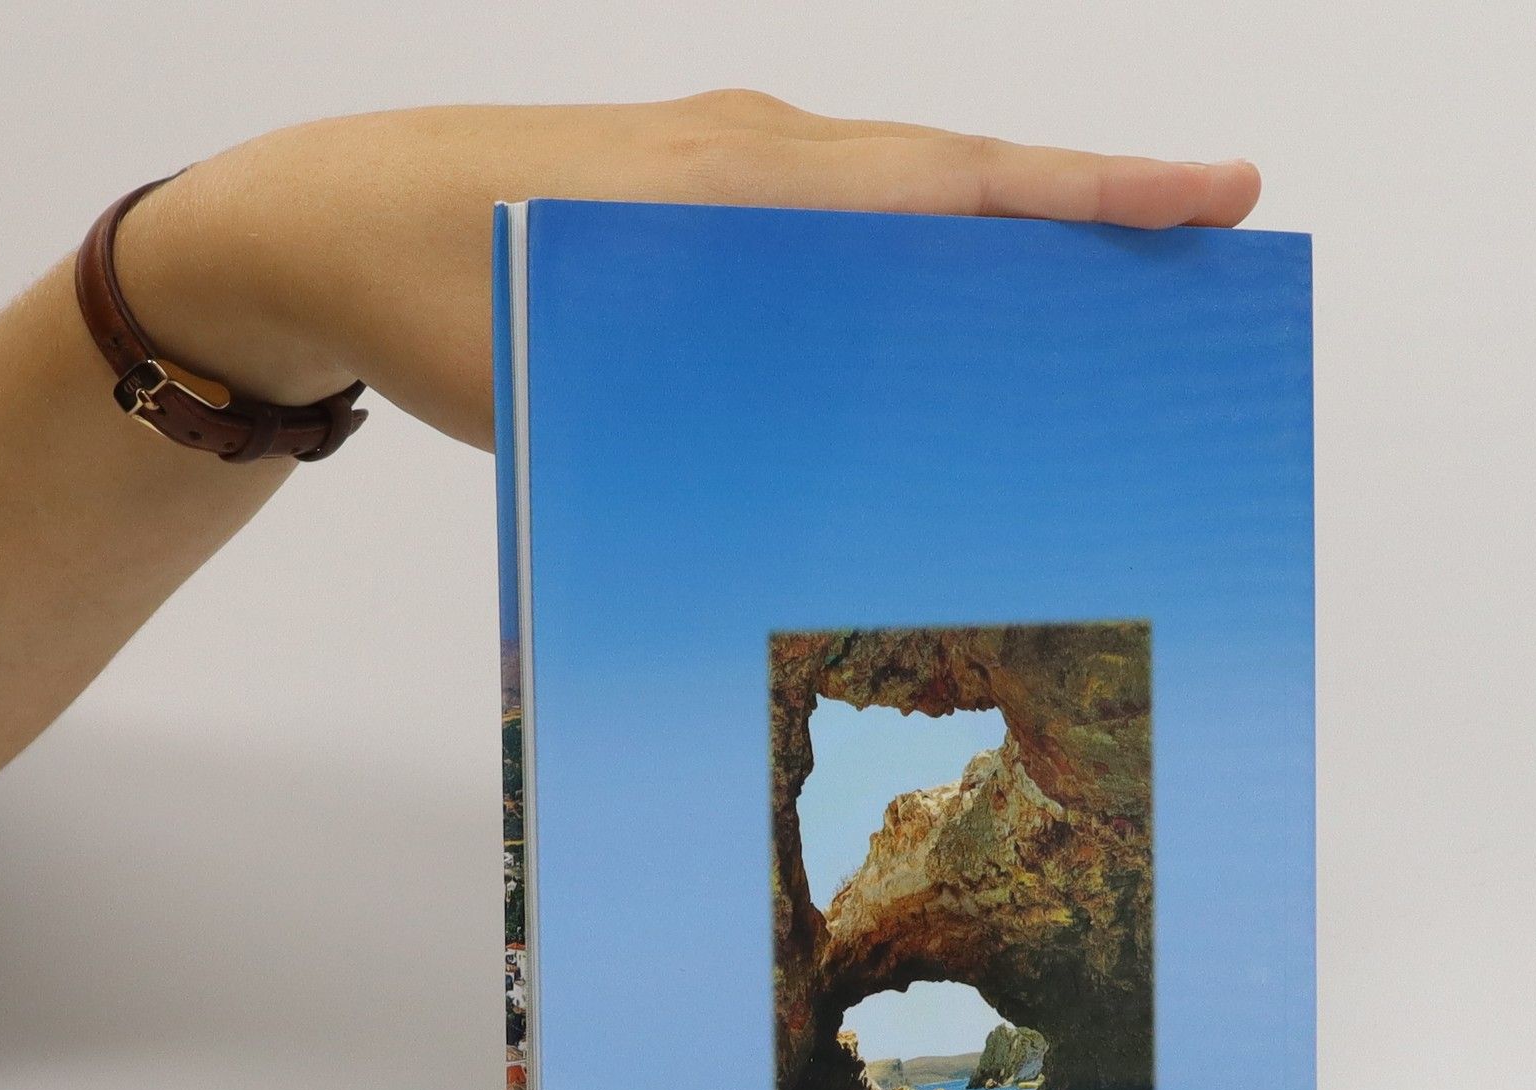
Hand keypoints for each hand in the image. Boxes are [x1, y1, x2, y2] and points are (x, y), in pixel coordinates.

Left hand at [116, 95, 1262, 449]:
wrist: (315, 229)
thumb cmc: (438, 293)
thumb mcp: (587, 376)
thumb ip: (716, 415)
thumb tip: (843, 484)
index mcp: (756, 181)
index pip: (966, 182)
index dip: (1099, 197)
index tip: (1219, 196)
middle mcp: (760, 159)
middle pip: (960, 188)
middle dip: (1080, 231)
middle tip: (1186, 279)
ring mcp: (727, 175)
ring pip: (899, 214)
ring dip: (987, 264)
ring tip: (1067, 339)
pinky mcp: (693, 210)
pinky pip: (832, 238)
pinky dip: (896, 284)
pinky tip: (907, 353)